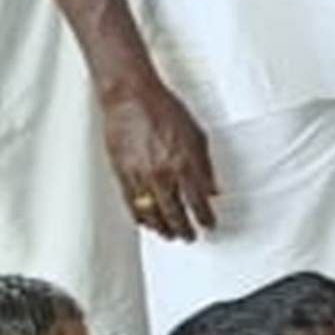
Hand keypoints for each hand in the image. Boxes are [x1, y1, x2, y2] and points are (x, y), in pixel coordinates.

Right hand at [99, 70, 217, 239]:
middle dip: (184, 228)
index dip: (205, 217)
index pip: (199, 202)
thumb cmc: (165, 111)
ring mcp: (140, 175)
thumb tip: (213, 189)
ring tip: (169, 234)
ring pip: (152, 212)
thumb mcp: (197, 135)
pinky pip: (131, 202)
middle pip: (175, 212)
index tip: (209, 225)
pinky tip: (146, 222)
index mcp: (185, 164)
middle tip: (189, 237)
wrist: (132, 98)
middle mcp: (163, 173)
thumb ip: (205, 166)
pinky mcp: (122, 172)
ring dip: (162, 227)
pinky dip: (140, 215)